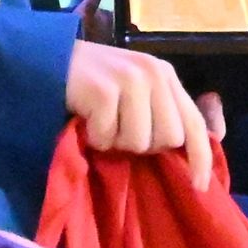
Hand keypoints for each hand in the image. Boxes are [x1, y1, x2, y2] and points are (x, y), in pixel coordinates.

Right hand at [65, 41, 216, 188]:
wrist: (47, 62)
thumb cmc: (94, 86)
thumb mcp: (136, 94)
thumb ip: (162, 114)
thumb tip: (193, 149)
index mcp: (166, 76)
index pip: (194, 122)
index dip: (200, 156)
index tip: (199, 186)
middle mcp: (154, 73)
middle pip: (169, 138)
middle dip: (144, 144)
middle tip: (119, 128)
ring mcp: (130, 79)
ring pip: (139, 142)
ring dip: (115, 142)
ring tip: (101, 121)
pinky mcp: (104, 90)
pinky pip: (108, 137)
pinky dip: (94, 137)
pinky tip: (86, 119)